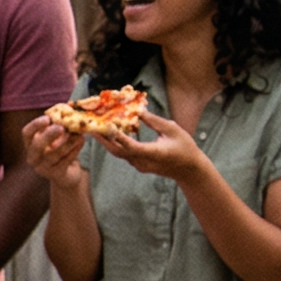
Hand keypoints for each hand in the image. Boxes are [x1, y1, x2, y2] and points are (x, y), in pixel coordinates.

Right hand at [21, 114, 87, 185]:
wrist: (67, 174)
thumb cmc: (61, 150)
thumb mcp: (57, 137)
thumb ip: (60, 125)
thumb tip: (70, 107)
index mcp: (30, 144)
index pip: (26, 133)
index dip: (35, 125)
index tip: (47, 118)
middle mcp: (33, 157)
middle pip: (37, 146)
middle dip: (49, 135)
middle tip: (61, 127)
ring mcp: (43, 168)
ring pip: (55, 153)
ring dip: (68, 141)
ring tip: (79, 134)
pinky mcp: (56, 175)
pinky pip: (66, 160)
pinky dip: (75, 149)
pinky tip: (82, 141)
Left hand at [93, 111, 210, 181]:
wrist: (189, 170)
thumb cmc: (185, 147)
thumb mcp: (172, 130)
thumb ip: (154, 121)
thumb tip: (138, 110)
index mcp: (153, 153)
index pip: (132, 146)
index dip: (119, 137)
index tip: (107, 125)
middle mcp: (143, 162)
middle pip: (118, 151)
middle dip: (103, 139)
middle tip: (91, 126)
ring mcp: (139, 165)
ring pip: (118, 153)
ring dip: (107, 141)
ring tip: (96, 127)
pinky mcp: (138, 165)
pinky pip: (124, 154)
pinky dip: (116, 143)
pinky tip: (110, 133)